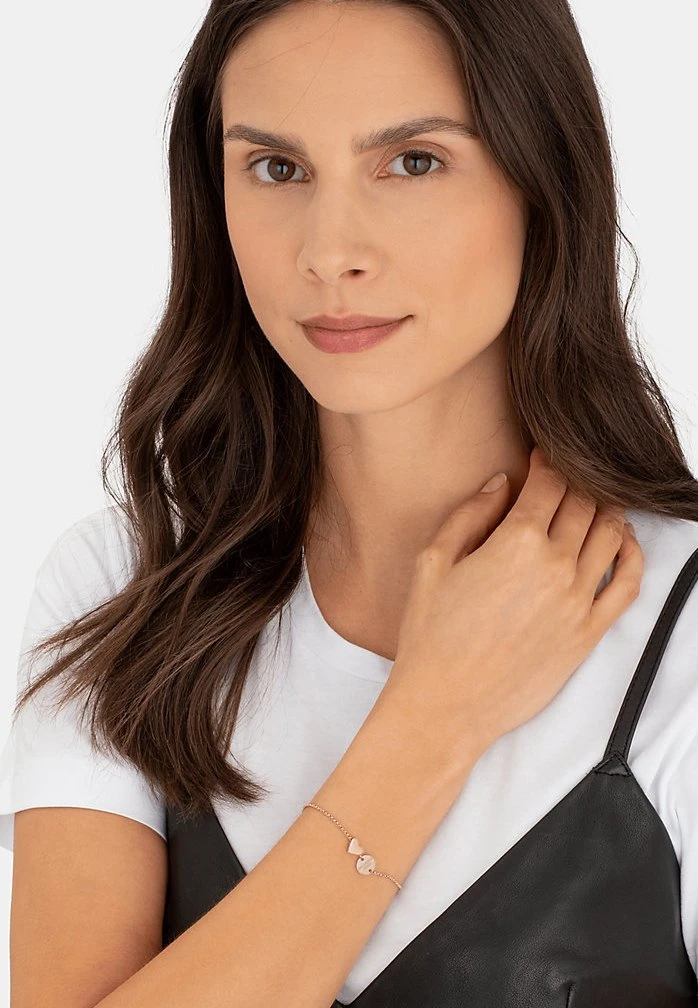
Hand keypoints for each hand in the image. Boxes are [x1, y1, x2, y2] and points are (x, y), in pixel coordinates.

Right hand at [384, 446, 643, 751]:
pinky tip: (622, 540)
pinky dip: (632, 553)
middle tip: (564, 478)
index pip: (548, 482)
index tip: (541, 456)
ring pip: (611, 534)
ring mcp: (577, 600)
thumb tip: (502, 483)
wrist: (445, 704)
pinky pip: (628, 583)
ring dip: (605, 508)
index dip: (547, 461)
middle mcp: (555, 566)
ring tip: (592, 502)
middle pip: (583, 502)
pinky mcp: (588, 632)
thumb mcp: (432, 562)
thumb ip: (470, 514)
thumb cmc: (431, 636)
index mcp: (515, 543)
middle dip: (575, 481)